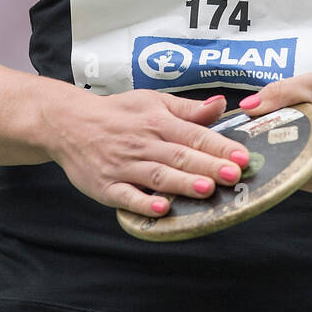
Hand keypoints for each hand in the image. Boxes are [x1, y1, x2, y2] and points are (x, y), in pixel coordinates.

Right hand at [42, 87, 249, 217]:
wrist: (70, 123)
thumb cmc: (118, 113)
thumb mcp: (153, 101)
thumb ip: (187, 109)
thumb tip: (220, 105)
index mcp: (157, 121)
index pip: (194, 134)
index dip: (219, 146)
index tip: (241, 156)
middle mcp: (143, 143)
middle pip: (180, 156)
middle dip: (208, 166)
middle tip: (234, 175)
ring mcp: (124, 166)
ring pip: (157, 176)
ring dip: (181, 183)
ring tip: (206, 189)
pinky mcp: (106, 186)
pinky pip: (126, 196)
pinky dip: (142, 203)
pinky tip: (160, 209)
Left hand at [239, 73, 311, 192]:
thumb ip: (282, 92)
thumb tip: (247, 106)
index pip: (269, 152)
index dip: (249, 140)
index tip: (237, 128)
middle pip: (272, 161)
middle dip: (257, 143)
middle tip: (250, 123)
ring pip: (281, 167)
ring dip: (270, 148)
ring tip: (267, 127)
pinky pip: (291, 169)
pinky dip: (284, 153)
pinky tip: (284, 136)